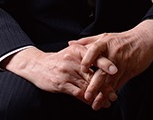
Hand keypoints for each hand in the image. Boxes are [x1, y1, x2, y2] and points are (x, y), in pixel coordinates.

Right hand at [1, 46, 117, 105]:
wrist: (37, 65)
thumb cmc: (58, 60)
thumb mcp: (71, 52)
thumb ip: (87, 54)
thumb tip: (105, 60)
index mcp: (76, 50)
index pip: (94, 57)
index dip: (105, 64)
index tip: (116, 71)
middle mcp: (72, 61)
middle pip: (92, 74)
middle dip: (105, 86)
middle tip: (114, 95)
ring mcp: (66, 73)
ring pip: (87, 86)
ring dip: (99, 96)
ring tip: (107, 102)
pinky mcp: (61, 84)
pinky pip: (78, 93)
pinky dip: (88, 99)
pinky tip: (93, 103)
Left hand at [69, 20, 152, 108]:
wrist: (144, 40)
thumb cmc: (121, 39)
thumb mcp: (104, 37)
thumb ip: (87, 41)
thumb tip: (70, 44)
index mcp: (105, 43)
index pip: (95, 50)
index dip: (88, 59)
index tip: (82, 69)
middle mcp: (113, 54)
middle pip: (102, 70)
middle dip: (94, 85)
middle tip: (86, 96)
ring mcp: (122, 63)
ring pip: (111, 81)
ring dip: (103, 94)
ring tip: (95, 104)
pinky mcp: (130, 71)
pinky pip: (119, 83)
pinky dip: (112, 92)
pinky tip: (106, 100)